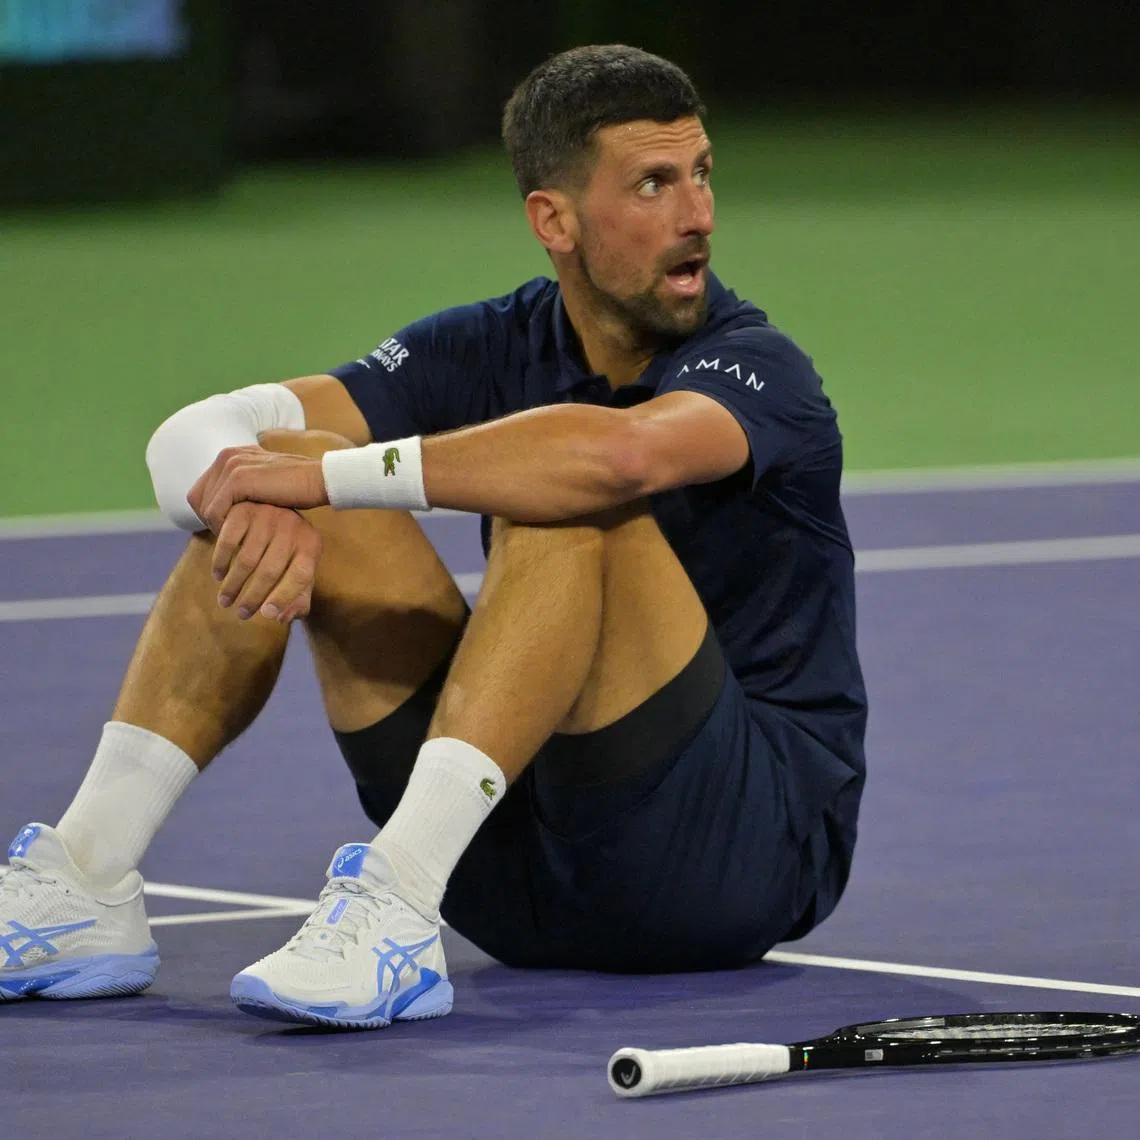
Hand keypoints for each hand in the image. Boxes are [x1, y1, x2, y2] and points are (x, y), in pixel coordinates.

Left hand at [188, 445, 327, 533]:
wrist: (319, 480)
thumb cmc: (299, 488)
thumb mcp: (264, 484)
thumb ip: (246, 489)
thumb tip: (230, 509)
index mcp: (233, 454)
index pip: (203, 488)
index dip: (209, 511)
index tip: (225, 530)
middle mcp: (228, 455)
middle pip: (197, 496)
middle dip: (207, 520)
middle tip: (224, 539)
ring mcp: (231, 465)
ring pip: (203, 505)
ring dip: (214, 527)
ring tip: (230, 542)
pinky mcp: (238, 480)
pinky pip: (214, 511)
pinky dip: (221, 529)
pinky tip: (236, 539)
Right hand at [211, 501, 322, 622]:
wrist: (267, 505)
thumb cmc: (286, 548)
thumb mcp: (299, 568)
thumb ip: (297, 597)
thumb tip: (282, 618)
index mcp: (310, 544)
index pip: (301, 575)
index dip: (284, 597)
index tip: (267, 615)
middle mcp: (292, 527)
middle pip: (270, 571)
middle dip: (253, 597)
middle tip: (242, 614)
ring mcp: (267, 516)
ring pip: (246, 559)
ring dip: (233, 585)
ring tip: (225, 601)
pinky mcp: (243, 511)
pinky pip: (228, 542)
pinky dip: (220, 562)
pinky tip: (218, 575)